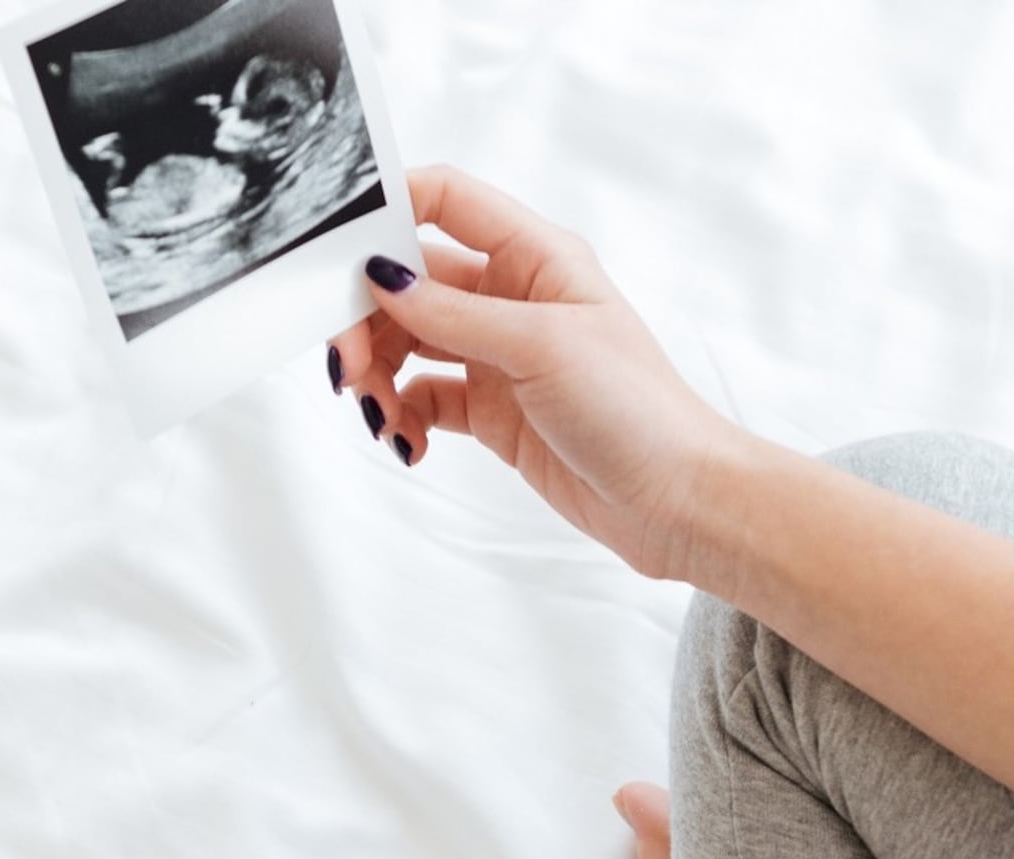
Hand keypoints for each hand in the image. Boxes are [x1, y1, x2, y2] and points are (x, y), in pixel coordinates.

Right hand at [328, 165, 758, 584]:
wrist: (675, 500)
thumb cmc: (636, 410)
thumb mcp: (541, 347)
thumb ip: (457, 313)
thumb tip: (383, 278)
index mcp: (534, 256)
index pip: (446, 202)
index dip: (390, 210)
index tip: (339, 252)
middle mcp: (512, 297)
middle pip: (412, 282)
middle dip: (369, 320)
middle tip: (350, 369)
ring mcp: (500, 356)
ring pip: (411, 344)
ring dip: (381, 376)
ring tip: (381, 418)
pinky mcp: (494, 412)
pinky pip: (426, 400)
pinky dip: (405, 419)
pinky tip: (408, 444)